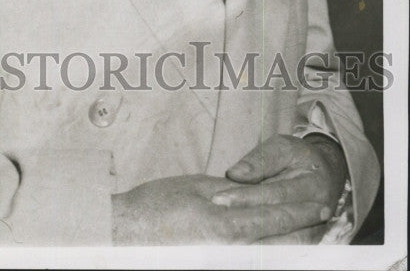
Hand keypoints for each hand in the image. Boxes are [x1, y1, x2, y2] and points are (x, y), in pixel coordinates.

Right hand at [111, 173, 330, 244]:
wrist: (125, 233)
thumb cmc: (155, 206)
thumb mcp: (195, 187)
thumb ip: (229, 192)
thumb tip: (257, 192)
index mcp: (225, 223)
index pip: (275, 216)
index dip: (301, 210)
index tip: (320, 203)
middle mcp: (229, 250)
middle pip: (281, 244)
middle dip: (306, 232)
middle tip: (324, 219)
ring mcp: (224, 263)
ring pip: (272, 257)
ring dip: (293, 245)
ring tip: (310, 235)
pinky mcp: (215, 267)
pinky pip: (253, 263)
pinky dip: (270, 254)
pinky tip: (277, 248)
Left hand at [210, 133, 347, 242]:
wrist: (326, 174)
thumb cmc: (298, 157)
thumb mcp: (282, 147)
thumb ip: (260, 160)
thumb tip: (234, 174)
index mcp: (312, 184)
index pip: (274, 193)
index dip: (246, 196)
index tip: (218, 198)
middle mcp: (318, 211)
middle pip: (278, 220)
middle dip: (246, 220)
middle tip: (216, 222)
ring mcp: (315, 229)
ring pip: (284, 243)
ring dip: (256, 244)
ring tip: (226, 241)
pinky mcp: (308, 241)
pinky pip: (287, 251)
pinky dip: (267, 253)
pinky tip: (243, 252)